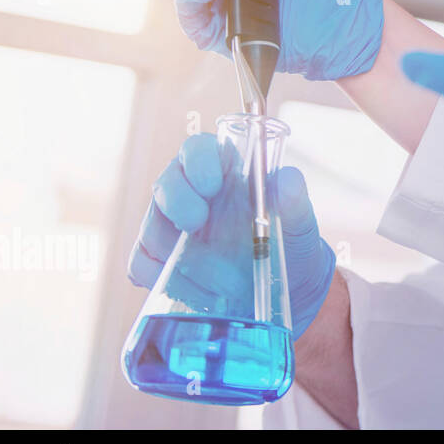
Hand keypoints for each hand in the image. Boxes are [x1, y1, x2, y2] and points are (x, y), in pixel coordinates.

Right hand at [127, 133, 336, 339]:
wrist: (288, 292)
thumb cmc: (293, 246)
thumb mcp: (301, 225)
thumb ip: (295, 200)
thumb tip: (286, 178)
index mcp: (225, 173)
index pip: (198, 149)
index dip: (198, 160)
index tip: (211, 184)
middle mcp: (192, 195)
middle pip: (166, 184)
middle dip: (176, 201)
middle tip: (196, 223)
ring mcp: (172, 229)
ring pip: (150, 228)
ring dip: (176, 250)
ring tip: (219, 276)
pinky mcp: (161, 263)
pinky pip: (142, 265)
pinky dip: (165, 279)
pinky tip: (201, 294)